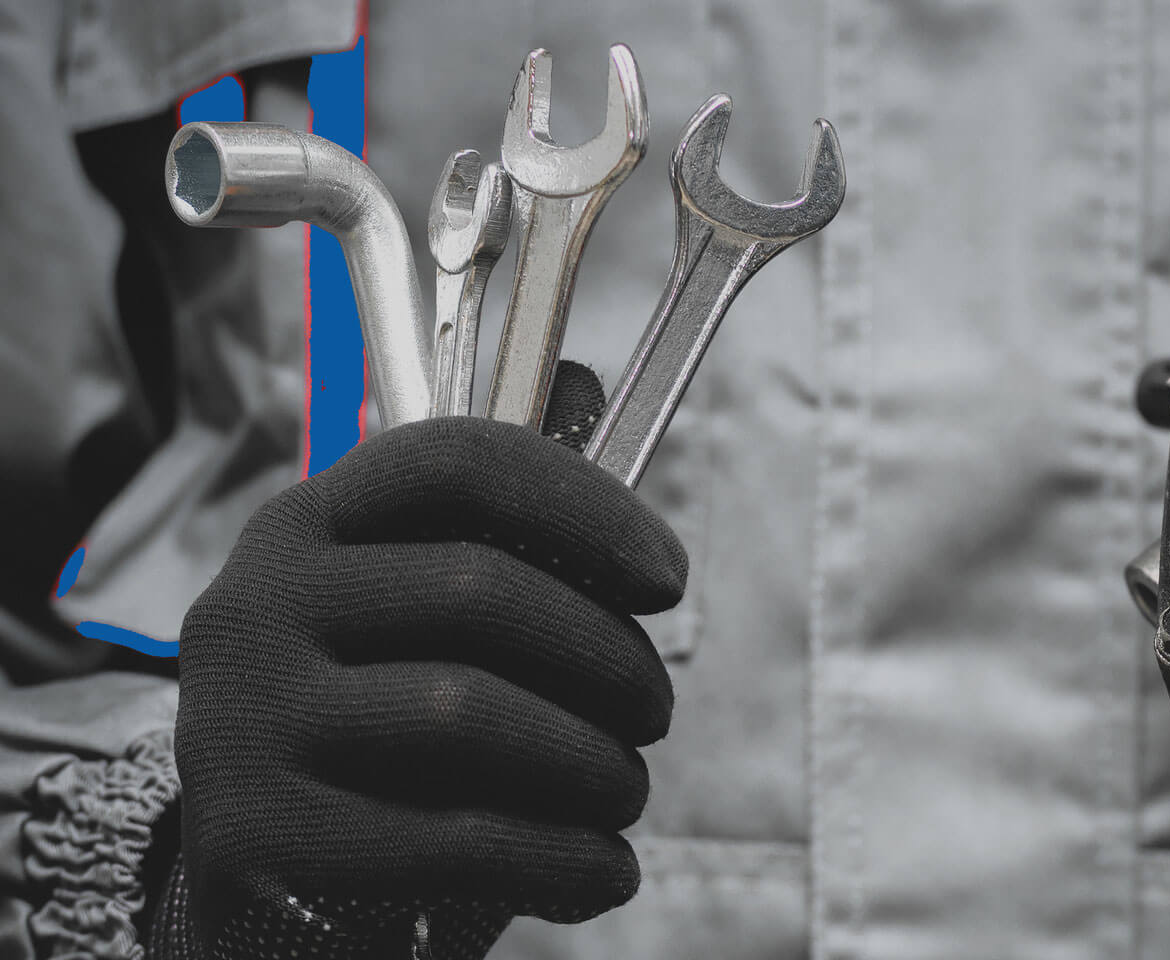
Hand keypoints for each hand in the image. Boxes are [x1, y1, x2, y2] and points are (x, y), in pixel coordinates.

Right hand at [162, 398, 682, 957]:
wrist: (259, 889)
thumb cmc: (377, 730)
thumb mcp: (414, 616)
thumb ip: (494, 519)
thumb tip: (583, 381)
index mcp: (307, 527)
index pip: (455, 460)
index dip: (584, 504)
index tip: (668, 577)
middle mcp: (256, 606)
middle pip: (481, 588)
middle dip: (608, 657)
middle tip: (655, 712)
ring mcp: (242, 720)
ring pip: (471, 711)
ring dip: (592, 762)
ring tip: (625, 791)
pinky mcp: (257, 835)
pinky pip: (455, 835)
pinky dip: (563, 856)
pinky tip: (603, 869)